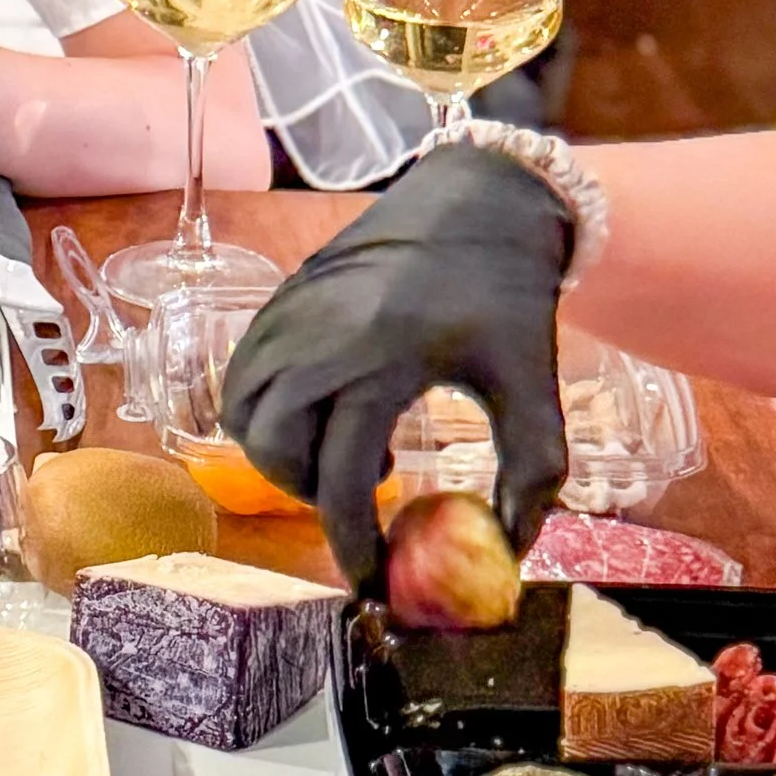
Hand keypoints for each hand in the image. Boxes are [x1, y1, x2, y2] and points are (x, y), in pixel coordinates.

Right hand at [218, 143, 572, 587]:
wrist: (480, 197)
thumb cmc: (510, 295)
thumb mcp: (532, 383)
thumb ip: (530, 471)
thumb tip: (510, 550)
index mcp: (385, 358)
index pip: (339, 474)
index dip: (350, 539)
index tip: (370, 578)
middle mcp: (322, 336)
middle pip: (273, 446)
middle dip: (306, 491)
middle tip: (355, 497)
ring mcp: (292, 312)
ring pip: (243, 409)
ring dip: (278, 450)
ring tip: (338, 449)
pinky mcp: (281, 297)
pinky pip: (244, 371)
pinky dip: (267, 407)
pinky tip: (323, 407)